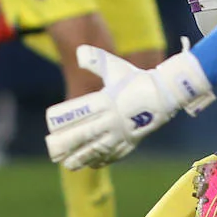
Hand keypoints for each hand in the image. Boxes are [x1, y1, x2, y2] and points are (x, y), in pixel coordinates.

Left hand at [44, 44, 214, 169]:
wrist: (165, 93)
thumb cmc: (135, 78)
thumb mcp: (115, 67)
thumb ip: (95, 60)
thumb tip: (78, 52)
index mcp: (106, 101)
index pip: (79, 113)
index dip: (63, 120)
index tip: (51, 124)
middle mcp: (112, 120)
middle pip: (83, 135)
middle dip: (65, 143)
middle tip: (51, 147)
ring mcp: (121, 134)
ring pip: (95, 150)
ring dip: (79, 158)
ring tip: (65, 162)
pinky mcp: (130, 143)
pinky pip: (111, 156)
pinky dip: (98, 161)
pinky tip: (88, 164)